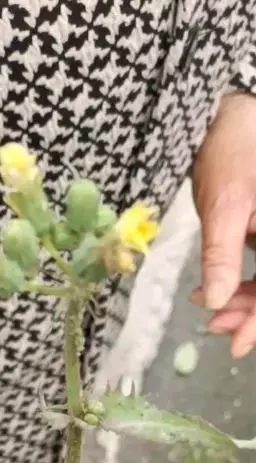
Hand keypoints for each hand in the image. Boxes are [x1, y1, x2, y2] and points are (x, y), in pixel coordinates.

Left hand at [192, 92, 255, 357]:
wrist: (233, 119)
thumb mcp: (224, 205)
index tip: (236, 343)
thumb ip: (221, 254)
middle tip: (216, 328)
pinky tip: (217, 293)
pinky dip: (246, 285)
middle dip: (251, 313)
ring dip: (247, 303)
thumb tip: (214, 302)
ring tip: (212, 316)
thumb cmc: (231, 152)